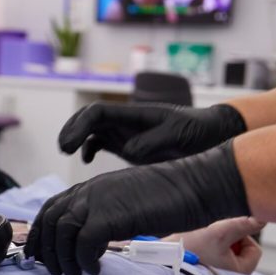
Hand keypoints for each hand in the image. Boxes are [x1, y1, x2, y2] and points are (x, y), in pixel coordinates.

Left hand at [24, 141, 249, 274]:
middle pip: (51, 221)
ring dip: (64, 259)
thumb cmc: (168, 197)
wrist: (193, 186)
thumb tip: (89, 244)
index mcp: (91, 187)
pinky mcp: (110, 215)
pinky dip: (85, 260)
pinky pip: (84, 243)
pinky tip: (96, 270)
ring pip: (62, 232)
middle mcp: (89, 191)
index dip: (41, 233)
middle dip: (47, 250)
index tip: (39, 254)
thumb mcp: (126, 205)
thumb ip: (104, 218)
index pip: (52, 209)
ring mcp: (98, 200)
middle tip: (54, 271)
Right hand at [58, 102, 246, 164]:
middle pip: (88, 119)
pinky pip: (101, 143)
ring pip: (91, 130)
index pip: (98, 113)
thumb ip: (152, 141)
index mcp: (134, 114)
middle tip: (62, 149)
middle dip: (71, 130)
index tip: (70, 144)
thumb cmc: (198, 130)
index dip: (80, 125)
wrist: (213, 135)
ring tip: (67, 152)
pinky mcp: (128, 146)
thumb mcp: (178, 133)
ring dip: (76, 138)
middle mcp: (125, 121)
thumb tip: (128, 149)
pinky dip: (89, 149)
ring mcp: (125, 133)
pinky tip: (87, 161)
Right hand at [173, 217, 264, 274]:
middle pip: (244, 249)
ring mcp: (223, 274)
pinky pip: (222, 253)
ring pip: (233, 250)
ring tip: (206, 243)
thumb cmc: (191, 250)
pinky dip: (215, 247)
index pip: (254, 249)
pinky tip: (203, 246)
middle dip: (231, 240)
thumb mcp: (220, 233)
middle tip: (214, 240)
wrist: (167, 257)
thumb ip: (243, 224)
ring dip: (222, 242)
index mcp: (241, 272)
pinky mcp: (213, 270)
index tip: (224, 237)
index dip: (241, 238)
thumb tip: (262, 219)